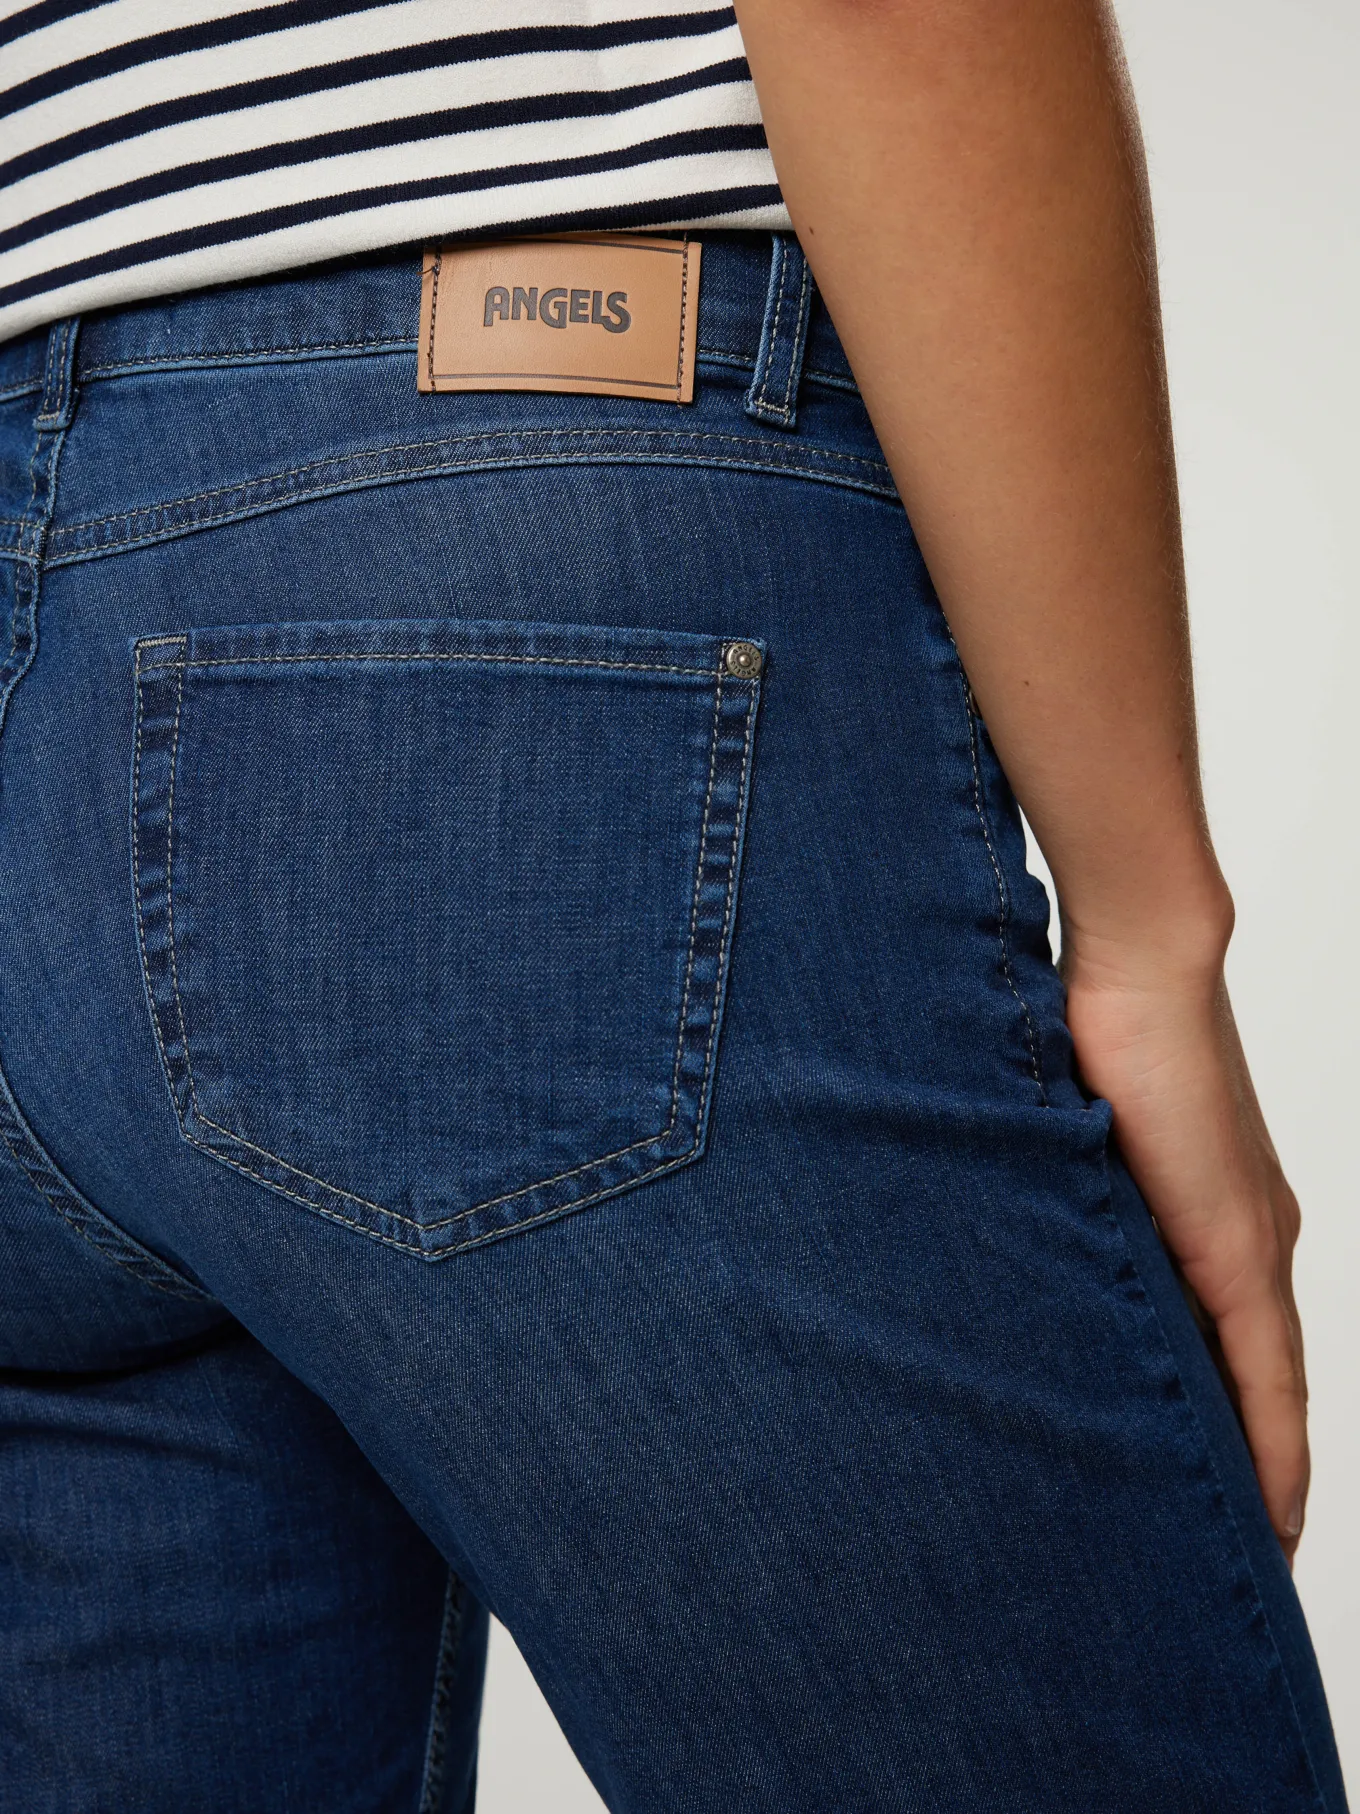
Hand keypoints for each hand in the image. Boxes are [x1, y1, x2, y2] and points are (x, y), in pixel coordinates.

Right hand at [1062, 919, 1307, 1562]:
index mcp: (1216, 1224)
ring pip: (1271, 1397)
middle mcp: (1252, 1245)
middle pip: (1260, 1390)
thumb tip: (1012, 1240)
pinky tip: (1271, 1516)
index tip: (1213, 1503)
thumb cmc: (1093, 1033)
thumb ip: (1065, 1203)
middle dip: (1245, 1475)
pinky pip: (1269, 1381)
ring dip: (1261, 1478)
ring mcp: (1254, 1251)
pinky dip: (1274, 1452)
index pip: (1236, 1353)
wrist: (1139, 971)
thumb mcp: (1073, 1146)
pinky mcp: (1242, 1253)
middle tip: (1224, 1557)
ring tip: (1244, 1556)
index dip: (1234, 1433)